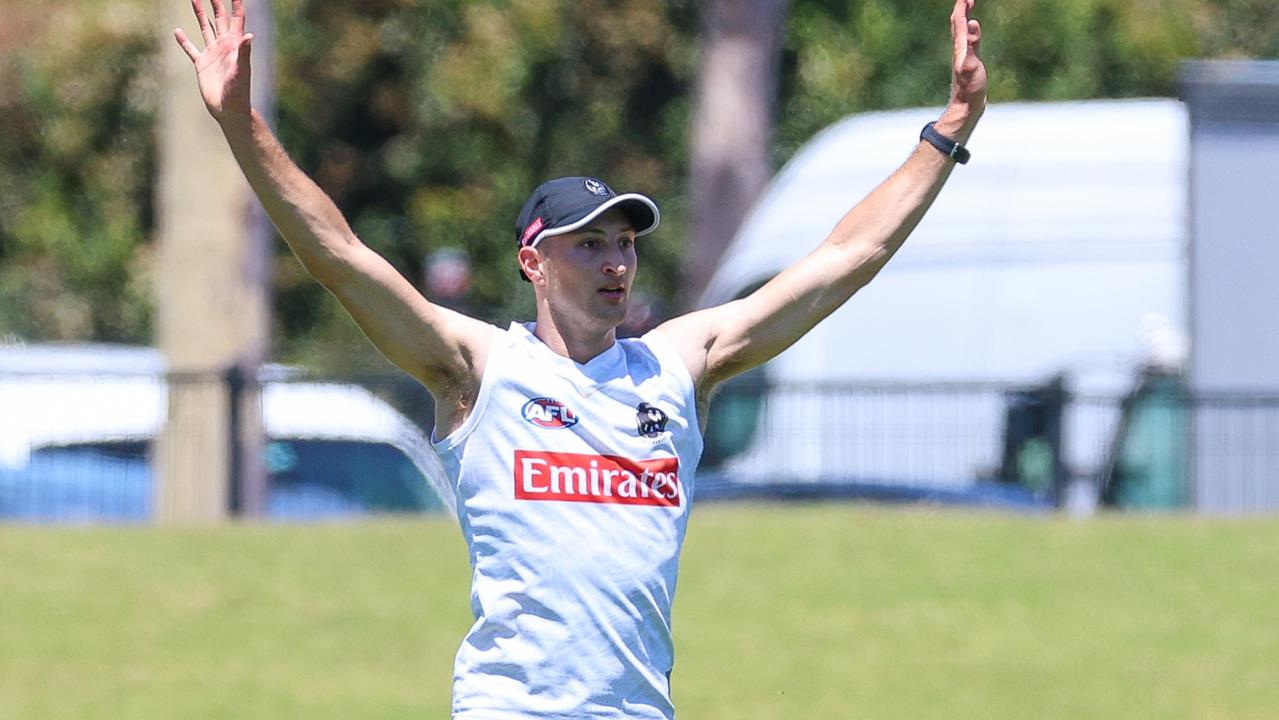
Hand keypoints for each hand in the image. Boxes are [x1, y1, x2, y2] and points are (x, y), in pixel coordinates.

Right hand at [174, 0, 253, 123]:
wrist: (229, 110)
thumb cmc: (239, 93)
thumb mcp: (241, 71)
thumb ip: (244, 53)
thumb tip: (249, 35)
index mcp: (235, 45)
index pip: (236, 19)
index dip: (236, 4)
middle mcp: (224, 46)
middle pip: (220, 18)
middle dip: (217, 2)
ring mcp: (212, 54)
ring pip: (205, 28)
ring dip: (200, 14)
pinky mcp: (201, 64)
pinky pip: (190, 49)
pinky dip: (184, 41)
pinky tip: (177, 32)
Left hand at [939, 0, 985, 138]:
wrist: (966, 106)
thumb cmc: (969, 89)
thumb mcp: (971, 65)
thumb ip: (971, 44)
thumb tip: (971, 22)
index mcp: (960, 47)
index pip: (958, 21)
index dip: (961, 6)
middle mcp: (958, 49)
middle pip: (956, 23)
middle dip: (961, 8)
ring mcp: (962, 56)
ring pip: (960, 31)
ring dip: (963, 17)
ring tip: (968, 7)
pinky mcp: (967, 62)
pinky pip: (966, 40)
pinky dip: (968, 30)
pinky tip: (971, 31)